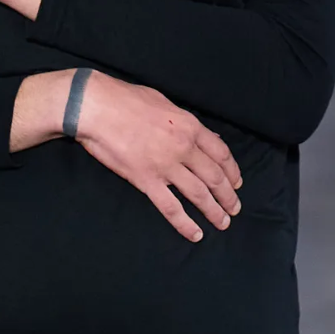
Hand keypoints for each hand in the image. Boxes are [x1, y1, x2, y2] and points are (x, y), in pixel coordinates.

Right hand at [10, 69, 240, 242]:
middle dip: (228, 195)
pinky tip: (195, 234)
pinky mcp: (146, 181)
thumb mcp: (164, 102)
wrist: (97, 107)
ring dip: (214, 211)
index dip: (232, 170)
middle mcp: (183, 147)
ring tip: (223, 223)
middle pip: (214, 176)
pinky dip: (185, 224)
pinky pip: (171, 207)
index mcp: (189, 126)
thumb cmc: (126, 99)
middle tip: (234, 208)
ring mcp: (166, 166)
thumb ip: (184, 121)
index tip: (237, 182)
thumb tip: (201, 133)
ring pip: (199, 194)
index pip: (221, 152)